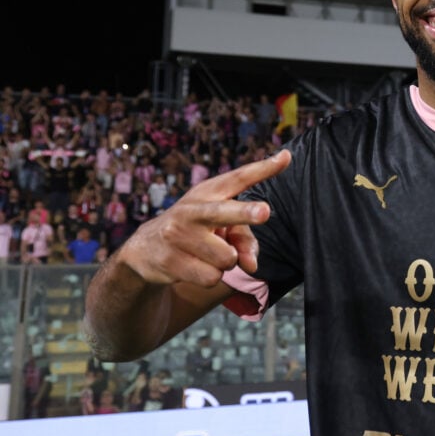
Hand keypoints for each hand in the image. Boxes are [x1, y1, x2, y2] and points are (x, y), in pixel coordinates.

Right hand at [116, 149, 290, 286]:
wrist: (146, 250)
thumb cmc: (196, 231)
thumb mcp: (218, 226)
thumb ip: (244, 239)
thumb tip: (252, 266)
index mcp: (208, 192)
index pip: (239, 178)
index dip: (263, 169)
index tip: (286, 158)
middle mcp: (192, 210)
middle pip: (225, 212)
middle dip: (245, 213)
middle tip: (265, 211)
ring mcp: (178, 235)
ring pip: (227, 258)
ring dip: (225, 263)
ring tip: (206, 253)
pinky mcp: (170, 261)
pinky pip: (212, 277)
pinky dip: (209, 277)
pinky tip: (193, 266)